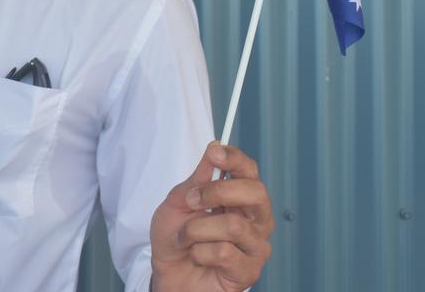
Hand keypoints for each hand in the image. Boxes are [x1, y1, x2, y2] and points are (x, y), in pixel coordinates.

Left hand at [149, 142, 273, 291]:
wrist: (168, 276)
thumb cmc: (176, 240)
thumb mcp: (177, 204)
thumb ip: (196, 180)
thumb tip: (213, 148)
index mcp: (240, 199)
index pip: (249, 172)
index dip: (235, 159)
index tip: (215, 153)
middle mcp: (255, 220)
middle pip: (256, 193)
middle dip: (217, 192)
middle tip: (192, 201)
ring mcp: (256, 246)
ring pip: (233, 225)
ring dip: (197, 230)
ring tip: (186, 238)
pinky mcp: (250, 271)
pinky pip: (224, 252)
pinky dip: (199, 252)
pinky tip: (197, 256)